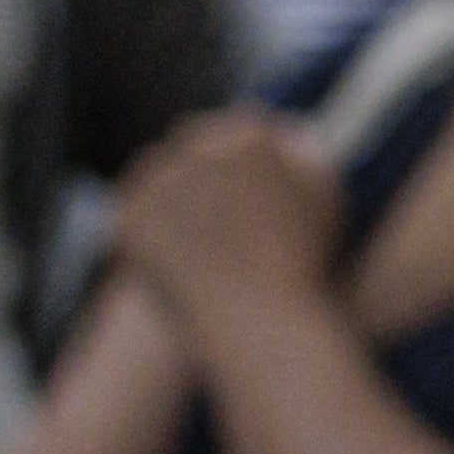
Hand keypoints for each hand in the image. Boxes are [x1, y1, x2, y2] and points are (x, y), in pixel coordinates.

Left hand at [101, 110, 340, 310]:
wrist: (261, 325)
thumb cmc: (302, 265)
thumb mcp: (322, 197)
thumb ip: (304, 152)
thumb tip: (283, 128)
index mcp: (251, 134)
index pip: (236, 131)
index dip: (239, 167)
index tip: (243, 202)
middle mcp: (202, 145)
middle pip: (191, 142)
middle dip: (201, 172)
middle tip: (218, 223)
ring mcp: (160, 177)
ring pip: (157, 171)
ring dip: (170, 193)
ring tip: (200, 241)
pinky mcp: (130, 212)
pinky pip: (133, 207)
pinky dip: (147, 225)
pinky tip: (175, 253)